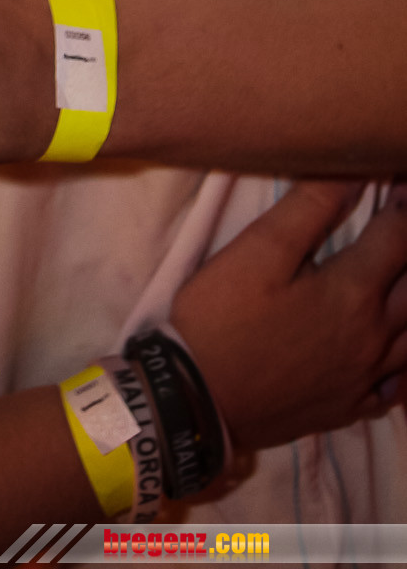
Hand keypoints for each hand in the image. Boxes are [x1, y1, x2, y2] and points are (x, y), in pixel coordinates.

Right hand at [171, 180, 406, 450]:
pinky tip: (392, 355)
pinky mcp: (348, 407)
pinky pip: (396, 388)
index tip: (400, 180)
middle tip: (398, 229)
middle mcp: (372, 335)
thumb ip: (310, 208)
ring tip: (397, 283)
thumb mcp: (258, 250)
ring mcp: (364, 377)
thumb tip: (355, 175)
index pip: (399, 236)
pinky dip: (402, 367)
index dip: (404, 204)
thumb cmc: (223, 317)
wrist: (197, 400)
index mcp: (353, 292)